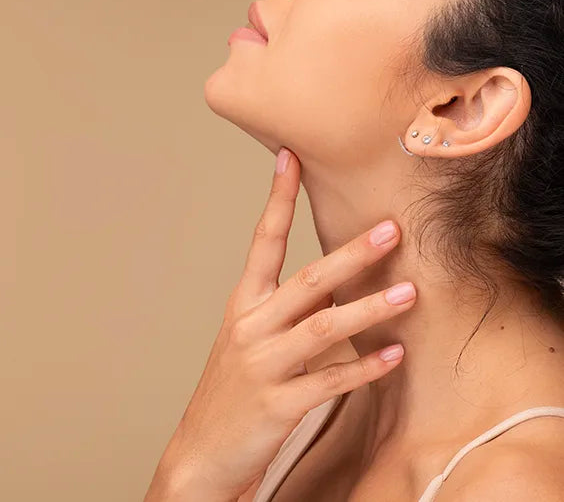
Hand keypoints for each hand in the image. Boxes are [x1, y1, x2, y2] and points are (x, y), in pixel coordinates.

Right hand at [145, 147, 415, 501]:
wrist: (201, 452)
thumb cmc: (230, 390)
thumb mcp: (246, 340)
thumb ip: (283, 309)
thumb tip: (333, 280)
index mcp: (243, 306)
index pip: (262, 243)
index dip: (277, 200)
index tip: (290, 159)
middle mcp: (250, 328)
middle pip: (307, 281)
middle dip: (351, 254)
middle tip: (391, 230)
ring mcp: (263, 366)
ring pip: (323, 328)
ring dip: (370, 309)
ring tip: (410, 293)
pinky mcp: (278, 404)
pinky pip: (330, 380)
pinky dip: (365, 368)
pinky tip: (394, 357)